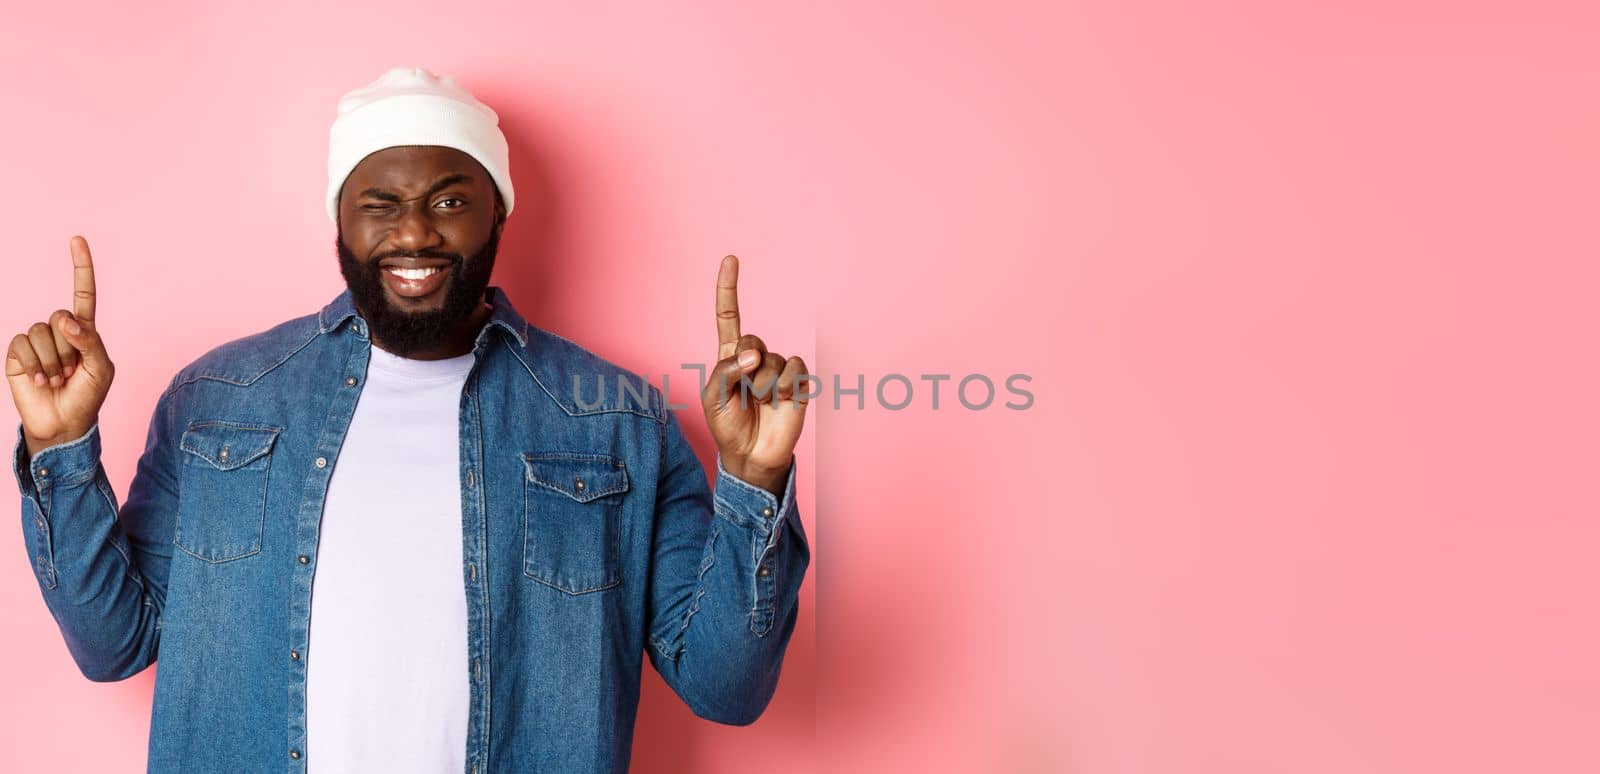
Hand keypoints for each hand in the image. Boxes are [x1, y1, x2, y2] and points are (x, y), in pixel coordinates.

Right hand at [6, 236, 114, 456]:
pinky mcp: (17, 352)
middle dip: (68, 349)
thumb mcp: (101, 369)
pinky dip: (33, 364)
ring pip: (41, 332)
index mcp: (84, 331)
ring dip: (52, 361)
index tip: (76, 239)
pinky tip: (39, 380)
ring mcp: (37, 340)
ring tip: (57, 380)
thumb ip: (90, 342)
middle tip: (72, 373)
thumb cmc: (87, 396)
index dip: (80, 266)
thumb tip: (65, 320)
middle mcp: (59, 331)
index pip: (83, 293)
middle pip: (60, 318)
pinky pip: (22, 343)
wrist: (62, 423)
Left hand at [702, 254, 809, 495]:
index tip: (731, 259)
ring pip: (772, 360)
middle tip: (745, 391)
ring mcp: (778, 368)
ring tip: (761, 404)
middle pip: (752, 340)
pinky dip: (785, 385)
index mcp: (729, 356)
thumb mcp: (713, 397)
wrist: (751, 456)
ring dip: (763, 386)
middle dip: (745, 365)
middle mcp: (755, 357)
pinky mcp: (798, 381)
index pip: (729, 316)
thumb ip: (727, 370)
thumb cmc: (728, 426)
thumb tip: (755, 355)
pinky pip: (794, 368)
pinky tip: (781, 401)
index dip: (729, 288)